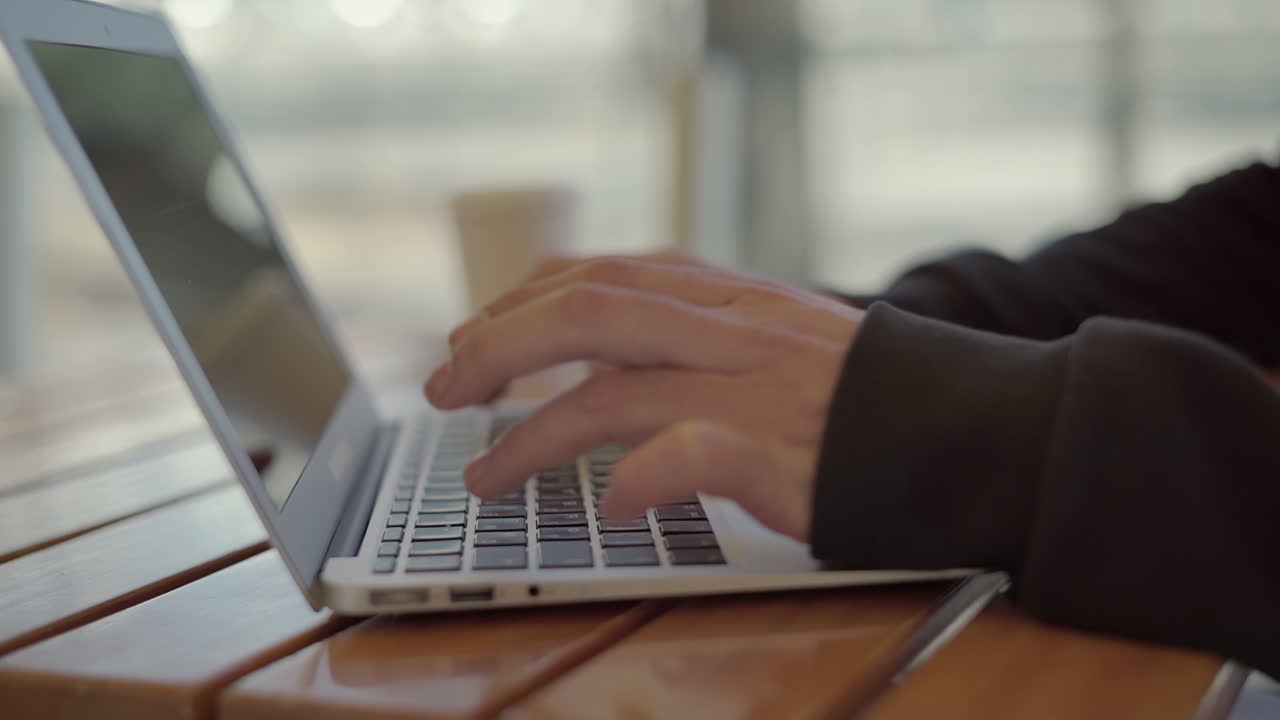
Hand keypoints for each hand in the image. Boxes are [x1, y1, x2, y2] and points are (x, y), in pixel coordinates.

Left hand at [425, 255, 863, 540]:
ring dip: (532, 437)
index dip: (525, 300)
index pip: (606, 275)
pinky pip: (697, 455)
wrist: (971, 426)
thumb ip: (703, 327)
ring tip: (484, 477)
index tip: (477, 330)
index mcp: (732, 297)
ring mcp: (757, 392)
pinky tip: (609, 502)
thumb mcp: (781, 329)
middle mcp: (734, 332)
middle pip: (591, 314)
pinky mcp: (783, 458)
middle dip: (499, 347)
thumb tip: (611, 357)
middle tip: (444, 388)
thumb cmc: (865, 392)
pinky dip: (643, 475)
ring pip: (617, 394)